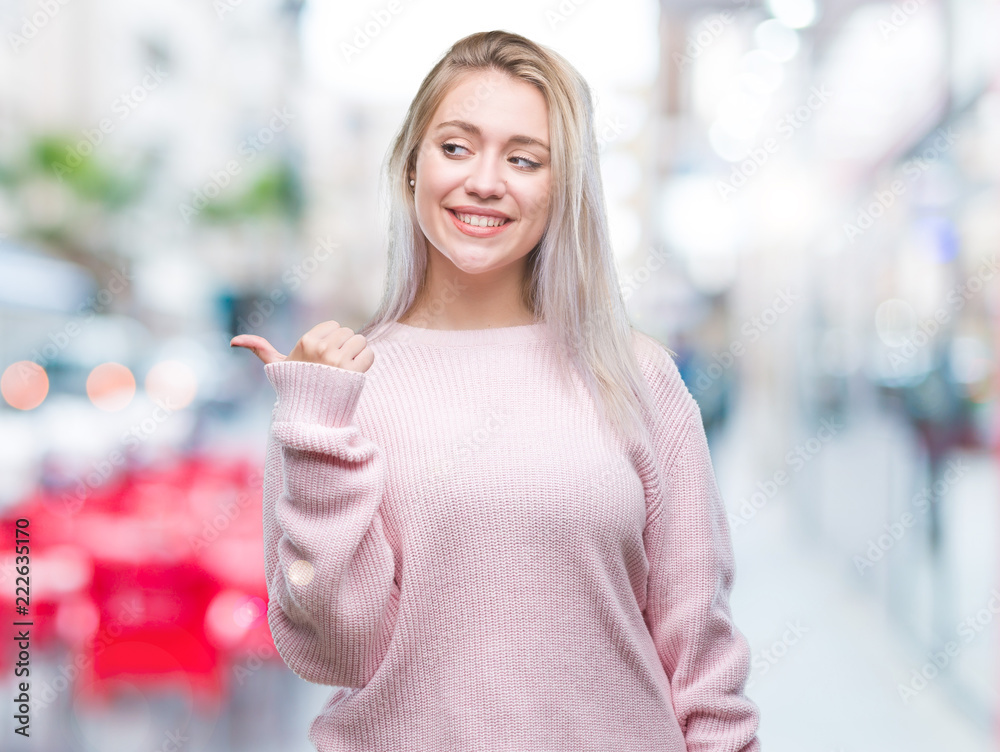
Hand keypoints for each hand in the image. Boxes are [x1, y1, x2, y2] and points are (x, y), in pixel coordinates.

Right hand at [230, 321, 374, 373]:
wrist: (310, 414)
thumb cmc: (293, 387)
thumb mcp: (276, 366)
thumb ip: (259, 349)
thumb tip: (233, 341)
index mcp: (306, 341)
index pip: (334, 325)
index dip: (332, 339)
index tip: (324, 355)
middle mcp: (322, 349)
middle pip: (348, 332)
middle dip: (345, 346)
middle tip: (335, 364)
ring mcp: (338, 361)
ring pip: (360, 340)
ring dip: (357, 353)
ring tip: (346, 368)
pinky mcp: (354, 372)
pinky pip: (369, 353)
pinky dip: (367, 362)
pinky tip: (355, 373)